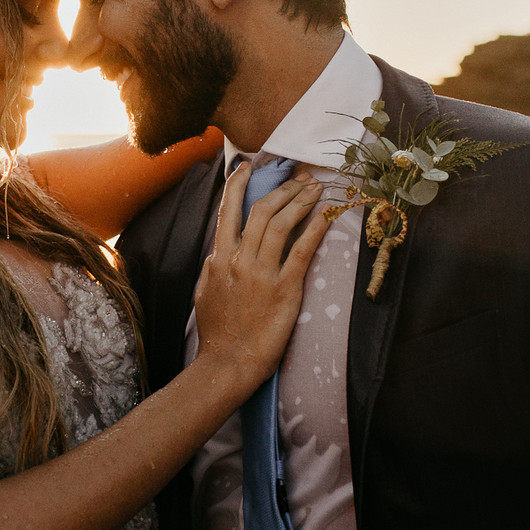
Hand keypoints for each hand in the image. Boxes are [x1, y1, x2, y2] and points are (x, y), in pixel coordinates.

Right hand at [193, 164, 327, 393]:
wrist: (229, 363)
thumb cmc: (218, 334)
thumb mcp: (204, 295)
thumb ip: (211, 269)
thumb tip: (217, 250)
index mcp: (219, 260)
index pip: (228, 212)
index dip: (238, 185)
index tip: (247, 166)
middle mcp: (239, 261)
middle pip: (261, 211)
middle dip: (282, 189)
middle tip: (299, 177)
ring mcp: (262, 274)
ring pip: (281, 224)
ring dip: (300, 201)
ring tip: (315, 188)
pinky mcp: (285, 289)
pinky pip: (301, 251)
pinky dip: (315, 229)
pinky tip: (325, 215)